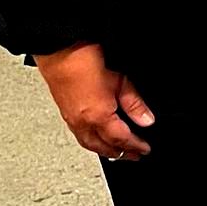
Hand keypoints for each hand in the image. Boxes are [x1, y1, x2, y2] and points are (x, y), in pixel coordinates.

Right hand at [34, 42, 154, 160]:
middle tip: (133, 156)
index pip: (121, 139)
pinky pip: (79, 135)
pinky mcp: (64, 112)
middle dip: (120, 154)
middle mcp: (82, 122)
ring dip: (104, 150)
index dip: (135, 146)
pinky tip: (96, 138)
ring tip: (117, 152)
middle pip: (103, 147)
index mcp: (98, 116)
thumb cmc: (85, 59)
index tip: (145, 150)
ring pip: (89, 144)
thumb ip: (134, 103)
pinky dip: (91, 141)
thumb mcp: (120, 80)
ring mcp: (70, 119)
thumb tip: (146, 120)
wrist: (60, 49)